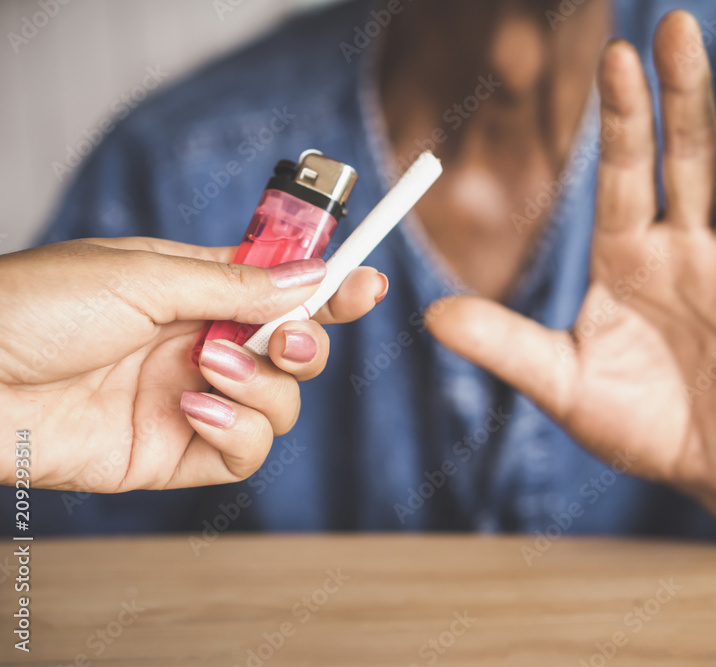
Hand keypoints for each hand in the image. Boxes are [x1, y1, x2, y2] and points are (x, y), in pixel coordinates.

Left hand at [0, 237, 386, 491]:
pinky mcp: (175, 454)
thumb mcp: (145, 276)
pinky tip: (194, 410)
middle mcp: (203, 345)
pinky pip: (245, 452)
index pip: (281, 289)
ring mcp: (194, 401)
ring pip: (281, 404)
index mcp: (196, 290)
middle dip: (307, 344)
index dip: (330, 289)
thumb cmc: (38, 307)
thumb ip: (236, 285)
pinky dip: (238, 432)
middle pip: (297, 351)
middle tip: (287, 337)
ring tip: (206, 369)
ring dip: (262, 386)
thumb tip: (314, 278)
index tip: (369, 284)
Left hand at [427, 12, 715, 539]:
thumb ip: (509, 347)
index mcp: (630, 257)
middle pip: (688, 161)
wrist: (715, 471)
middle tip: (676, 27)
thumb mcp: (565, 385)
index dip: (621, 120)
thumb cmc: (640, 422)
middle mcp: (688, 251)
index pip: (624, 175)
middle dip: (683, 99)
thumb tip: (431, 316)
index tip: (613, 57)